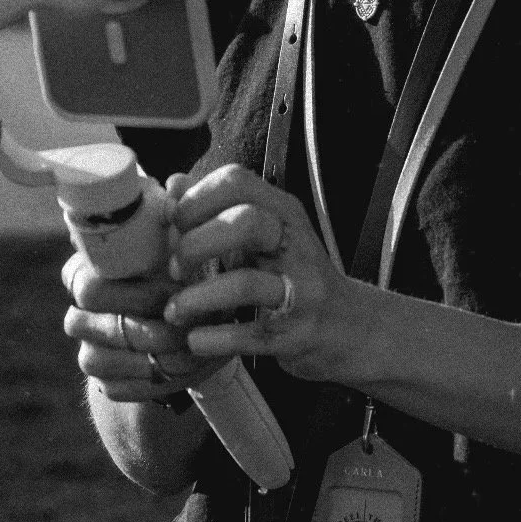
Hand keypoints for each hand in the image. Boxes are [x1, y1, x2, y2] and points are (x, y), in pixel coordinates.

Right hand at [61, 176, 224, 401]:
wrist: (184, 341)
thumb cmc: (183, 285)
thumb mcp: (184, 253)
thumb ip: (179, 219)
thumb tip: (179, 181)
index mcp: (90, 273)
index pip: (85, 277)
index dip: (131, 284)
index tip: (173, 284)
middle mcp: (80, 311)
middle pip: (89, 315)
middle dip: (143, 314)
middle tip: (187, 316)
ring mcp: (88, 349)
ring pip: (104, 355)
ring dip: (153, 352)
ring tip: (194, 344)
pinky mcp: (104, 384)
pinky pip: (119, 386)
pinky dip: (154, 380)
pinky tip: (182, 370)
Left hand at [161, 164, 368, 383]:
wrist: (347, 326)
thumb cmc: (291, 273)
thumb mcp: (262, 233)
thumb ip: (217, 208)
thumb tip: (173, 185)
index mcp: (283, 211)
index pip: (237, 182)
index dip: (195, 200)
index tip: (175, 226)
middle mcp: (296, 243)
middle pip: (245, 222)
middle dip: (196, 244)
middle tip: (174, 268)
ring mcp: (301, 290)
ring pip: (245, 283)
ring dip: (198, 297)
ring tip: (174, 311)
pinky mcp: (296, 333)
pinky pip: (249, 334)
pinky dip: (215, 338)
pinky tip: (194, 340)